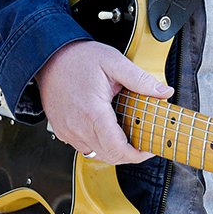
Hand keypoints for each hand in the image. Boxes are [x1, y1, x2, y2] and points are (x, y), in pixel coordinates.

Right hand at [33, 40, 172, 165]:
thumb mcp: (114, 62)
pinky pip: (84, 147)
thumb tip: (164, 92)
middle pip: (109, 156)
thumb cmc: (77, 58)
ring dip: (114, 150)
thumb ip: (140, 79)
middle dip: (129, 154)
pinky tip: (107, 129)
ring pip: (96, 154)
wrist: (48, 57)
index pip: (118, 149)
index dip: (137, 154)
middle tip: (143, 142)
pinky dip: (99, 144)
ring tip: (127, 134)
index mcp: (93, 112)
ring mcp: (68, 131)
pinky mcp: (62, 131)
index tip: (148, 148)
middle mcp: (78, 126)